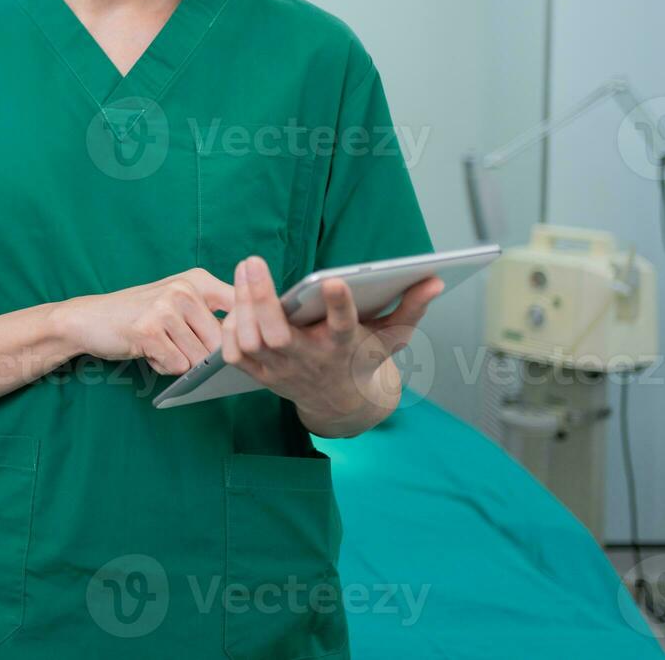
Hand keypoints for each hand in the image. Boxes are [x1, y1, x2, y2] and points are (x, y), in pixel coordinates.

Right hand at [53, 269, 234, 374]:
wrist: (90, 318)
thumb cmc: (140, 315)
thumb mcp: (178, 302)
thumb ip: (212, 315)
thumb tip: (250, 343)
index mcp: (198, 280)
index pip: (243, 309)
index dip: (244, 335)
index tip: (239, 347)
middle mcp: (184, 289)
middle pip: (221, 343)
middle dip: (203, 356)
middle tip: (177, 346)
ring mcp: (165, 308)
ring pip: (199, 358)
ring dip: (180, 362)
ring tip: (160, 347)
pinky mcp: (149, 330)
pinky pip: (177, 366)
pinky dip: (164, 367)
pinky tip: (148, 351)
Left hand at [221, 256, 444, 427]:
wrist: (341, 402)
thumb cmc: (365, 358)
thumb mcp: (392, 335)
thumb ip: (411, 305)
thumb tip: (435, 278)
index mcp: (344, 347)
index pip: (343, 327)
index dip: (340, 305)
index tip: (335, 280)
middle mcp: (310, 361)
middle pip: (279, 335)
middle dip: (262, 299)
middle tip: (253, 261)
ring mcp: (282, 371)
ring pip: (253, 342)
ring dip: (242, 307)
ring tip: (244, 272)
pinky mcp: (262, 376)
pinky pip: (235, 355)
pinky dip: (230, 330)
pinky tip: (234, 303)